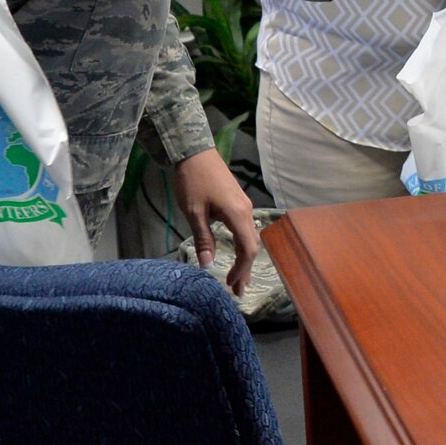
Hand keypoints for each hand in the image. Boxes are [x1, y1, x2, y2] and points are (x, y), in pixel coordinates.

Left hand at [171, 147, 256, 297]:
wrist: (195, 153)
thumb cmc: (193, 181)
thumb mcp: (194, 212)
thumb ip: (204, 238)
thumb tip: (207, 264)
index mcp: (237, 215)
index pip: (248, 249)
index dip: (241, 269)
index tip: (229, 284)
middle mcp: (246, 212)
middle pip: (252, 246)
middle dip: (245, 269)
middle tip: (237, 291)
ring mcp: (244, 206)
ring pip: (250, 238)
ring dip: (244, 259)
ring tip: (237, 278)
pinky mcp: (238, 203)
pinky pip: (245, 230)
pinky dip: (242, 246)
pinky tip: (235, 254)